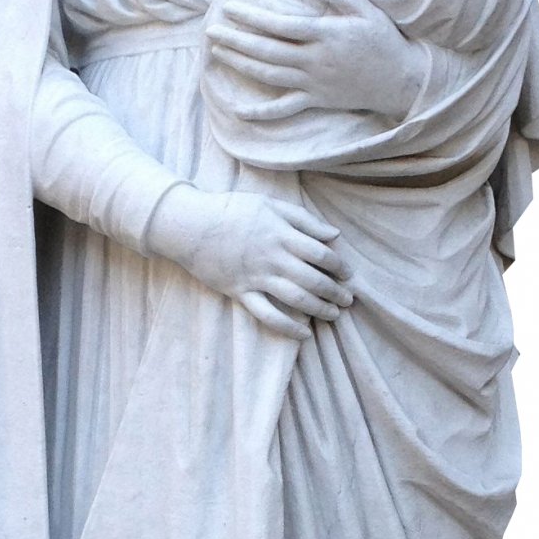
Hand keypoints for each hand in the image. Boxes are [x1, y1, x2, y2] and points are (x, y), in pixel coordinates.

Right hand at [146, 185, 351, 339]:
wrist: (190, 225)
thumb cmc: (231, 210)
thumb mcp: (269, 204)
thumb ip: (303, 219)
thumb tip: (334, 234)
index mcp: (282, 234)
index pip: (321, 253)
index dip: (339, 266)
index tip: (348, 274)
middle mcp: (273, 258)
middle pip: (313, 279)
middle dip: (335, 292)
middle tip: (348, 299)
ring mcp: (257, 277)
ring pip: (296, 299)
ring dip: (319, 309)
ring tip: (333, 315)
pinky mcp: (241, 292)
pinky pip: (268, 314)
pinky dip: (287, 326)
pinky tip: (304, 333)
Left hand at [207, 0, 425, 123]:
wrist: (400, 80)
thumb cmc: (383, 40)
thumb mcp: (366, 9)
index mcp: (325, 35)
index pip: (281, 25)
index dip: (253, 16)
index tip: (231, 6)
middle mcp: (314, 61)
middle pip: (267, 50)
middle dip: (237, 40)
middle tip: (211, 29)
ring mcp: (313, 83)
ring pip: (270, 75)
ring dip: (241, 64)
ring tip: (218, 52)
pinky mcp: (317, 101)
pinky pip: (285, 110)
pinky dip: (261, 113)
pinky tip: (239, 111)